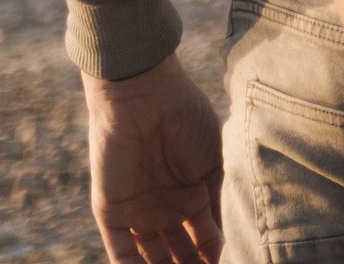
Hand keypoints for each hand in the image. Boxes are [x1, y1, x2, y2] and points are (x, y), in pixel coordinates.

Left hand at [82, 53, 225, 263]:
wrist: (144, 95)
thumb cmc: (187, 120)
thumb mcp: (213, 164)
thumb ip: (218, 204)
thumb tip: (232, 243)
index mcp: (193, 196)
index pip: (207, 240)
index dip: (218, 258)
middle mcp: (166, 209)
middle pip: (180, 256)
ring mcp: (139, 213)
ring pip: (153, 260)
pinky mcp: (111, 214)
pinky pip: (121, 255)